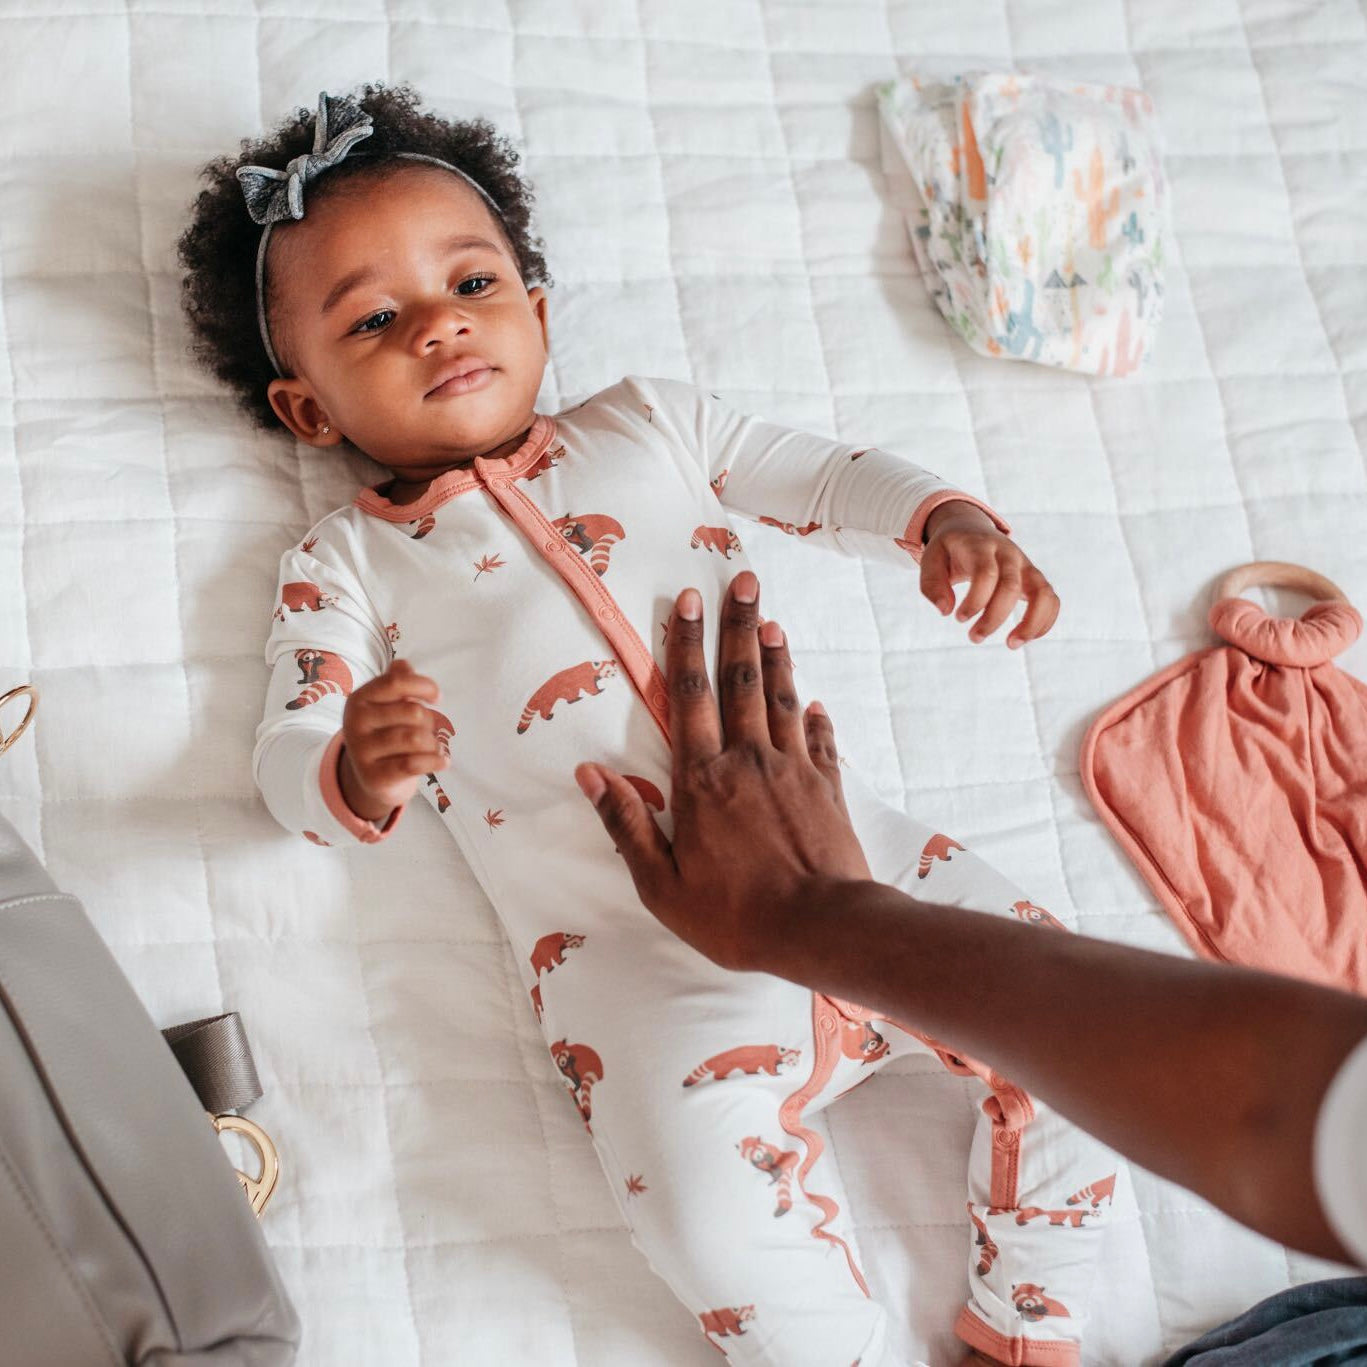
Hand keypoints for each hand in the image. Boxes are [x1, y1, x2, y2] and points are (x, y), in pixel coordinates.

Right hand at [338, 659, 446, 821]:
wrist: (372, 777)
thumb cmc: (387, 732)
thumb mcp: (388, 704)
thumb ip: (398, 681)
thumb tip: (403, 666)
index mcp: (359, 699)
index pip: (397, 682)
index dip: (424, 686)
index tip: (437, 698)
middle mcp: (355, 723)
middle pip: (413, 712)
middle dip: (430, 721)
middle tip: (428, 731)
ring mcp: (362, 751)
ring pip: (416, 739)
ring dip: (433, 744)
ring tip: (432, 747)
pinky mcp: (374, 776)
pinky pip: (414, 764)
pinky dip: (435, 761)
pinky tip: (442, 761)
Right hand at [572, 570, 872, 971]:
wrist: (823, 927)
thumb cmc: (735, 914)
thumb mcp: (662, 883)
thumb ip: (627, 824)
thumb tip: (589, 772)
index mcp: (703, 780)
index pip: (690, 697)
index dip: (688, 645)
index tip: (688, 600)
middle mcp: (748, 760)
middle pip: (741, 681)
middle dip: (739, 627)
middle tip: (744, 580)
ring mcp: (794, 770)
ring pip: (783, 699)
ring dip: (776, 658)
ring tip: (772, 620)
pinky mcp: (829, 788)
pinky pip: (822, 741)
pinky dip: (818, 718)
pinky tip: (817, 702)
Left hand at [920, 504, 1059, 648]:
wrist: (971, 529)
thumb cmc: (950, 550)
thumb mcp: (931, 558)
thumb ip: (932, 584)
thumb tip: (945, 611)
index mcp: (981, 546)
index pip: (986, 573)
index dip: (975, 600)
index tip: (959, 618)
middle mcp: (1009, 554)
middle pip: (1011, 586)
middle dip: (994, 617)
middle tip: (974, 637)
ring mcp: (1025, 565)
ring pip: (1042, 592)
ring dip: (1031, 623)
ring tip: (1011, 644)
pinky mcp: (1034, 578)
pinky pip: (1050, 599)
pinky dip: (1044, 621)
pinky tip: (1024, 638)